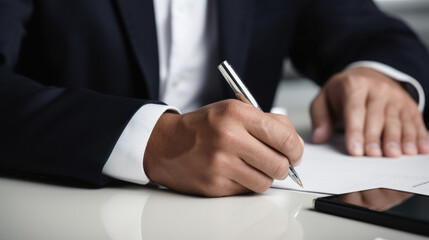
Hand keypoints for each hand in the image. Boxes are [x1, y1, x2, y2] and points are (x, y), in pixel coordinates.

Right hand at [143, 100, 303, 196]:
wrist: (166, 144)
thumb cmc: (203, 127)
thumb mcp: (233, 110)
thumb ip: (266, 122)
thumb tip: (294, 144)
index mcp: (236, 114)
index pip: (285, 137)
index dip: (296, 149)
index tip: (294, 153)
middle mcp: (229, 137)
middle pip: (280, 164)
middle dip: (284, 166)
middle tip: (278, 163)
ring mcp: (221, 164)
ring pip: (266, 182)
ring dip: (264, 176)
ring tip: (253, 166)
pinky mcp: (215, 185)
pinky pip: (247, 190)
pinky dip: (247, 183)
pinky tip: (235, 172)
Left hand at [311, 67, 428, 156]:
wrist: (367, 75)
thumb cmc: (344, 92)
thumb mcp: (324, 98)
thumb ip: (319, 117)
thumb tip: (319, 137)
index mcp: (355, 85)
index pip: (355, 110)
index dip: (355, 131)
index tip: (355, 150)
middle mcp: (378, 89)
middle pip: (377, 117)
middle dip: (375, 138)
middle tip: (373, 156)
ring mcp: (396, 97)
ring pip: (398, 121)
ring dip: (399, 139)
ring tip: (397, 155)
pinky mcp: (409, 106)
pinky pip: (415, 122)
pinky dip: (419, 137)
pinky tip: (420, 149)